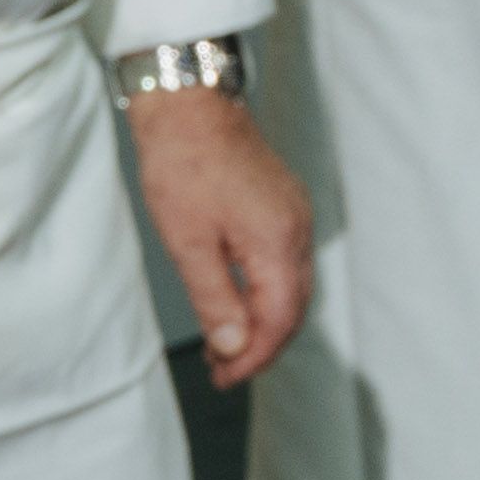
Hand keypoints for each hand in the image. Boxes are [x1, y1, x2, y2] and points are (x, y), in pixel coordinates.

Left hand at [123, 77, 314, 388]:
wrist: (189, 103)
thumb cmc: (183, 162)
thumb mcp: (188, 241)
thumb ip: (214, 299)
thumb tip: (232, 346)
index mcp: (277, 241)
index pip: (279, 320)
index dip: (254, 357)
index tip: (224, 376)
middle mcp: (296, 230)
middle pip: (292, 309)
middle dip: (260, 347)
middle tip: (223, 370)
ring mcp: (294, 216)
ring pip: (290, 289)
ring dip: (262, 322)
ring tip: (224, 344)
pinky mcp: (283, 206)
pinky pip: (284, 264)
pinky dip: (264, 293)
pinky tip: (236, 302)